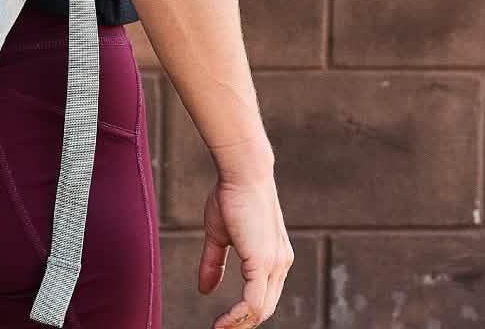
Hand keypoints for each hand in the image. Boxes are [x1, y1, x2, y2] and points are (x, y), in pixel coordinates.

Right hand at [198, 170, 293, 327]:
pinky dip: (237, 316)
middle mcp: (280, 263)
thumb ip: (214, 262)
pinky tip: (223, 322)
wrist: (243, 171)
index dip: (245, 312)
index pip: (264, 295)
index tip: (225, 321)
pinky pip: (253, 302)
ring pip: (260, 309)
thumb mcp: (220, 233)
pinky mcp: (264, 262)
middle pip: (265, 308)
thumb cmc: (231, 194)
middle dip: (243, 324)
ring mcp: (275, 264)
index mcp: (274, 256)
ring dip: (239, 324)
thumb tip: (204, 289)